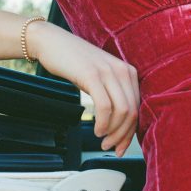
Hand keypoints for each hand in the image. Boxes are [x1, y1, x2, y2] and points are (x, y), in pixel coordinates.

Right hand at [32, 22, 139, 156]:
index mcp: (128, 71)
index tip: (121, 147)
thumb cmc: (75, 63)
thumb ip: (113, 93)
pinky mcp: (93, 75)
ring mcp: (108, 71)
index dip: (131, 132)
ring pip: (122, 111)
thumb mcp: (100, 77)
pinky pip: (105, 106)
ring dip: (113, 132)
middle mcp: (122, 70)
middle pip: (132, 111)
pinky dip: (103, 123)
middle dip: (123, 135)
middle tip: (110, 147)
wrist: (53, 42)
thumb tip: (121, 124)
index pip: (138, 107)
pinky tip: (96, 130)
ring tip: (103, 141)